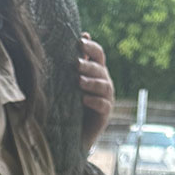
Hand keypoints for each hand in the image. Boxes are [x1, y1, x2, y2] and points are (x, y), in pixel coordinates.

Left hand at [79, 32, 113, 150]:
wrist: (74, 133)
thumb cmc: (70, 104)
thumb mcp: (68, 83)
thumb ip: (71, 65)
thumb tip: (72, 41)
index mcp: (96, 71)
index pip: (98, 54)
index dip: (91, 47)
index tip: (80, 41)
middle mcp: (104, 82)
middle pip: (100, 69)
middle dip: (89, 65)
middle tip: (75, 64)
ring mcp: (106, 98)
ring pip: (104, 85)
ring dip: (92, 82)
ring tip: (79, 82)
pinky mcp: (105, 114)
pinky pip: (103, 105)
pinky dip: (94, 101)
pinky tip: (84, 100)